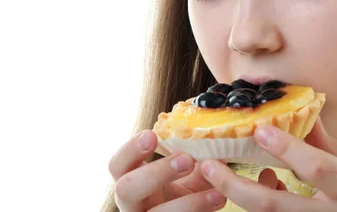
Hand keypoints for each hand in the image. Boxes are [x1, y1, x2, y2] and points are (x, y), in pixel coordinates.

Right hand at [108, 130, 225, 211]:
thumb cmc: (186, 190)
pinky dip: (200, 209)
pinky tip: (219, 198)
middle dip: (156, 173)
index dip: (130, 150)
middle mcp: (132, 201)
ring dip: (187, 202)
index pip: (118, 164)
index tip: (152, 135)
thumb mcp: (188, 171)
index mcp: (132, 178)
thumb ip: (195, 153)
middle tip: (187, 160)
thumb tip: (215, 132)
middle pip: (126, 189)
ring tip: (216, 189)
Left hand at [199, 119, 336, 210]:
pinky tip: (262, 183)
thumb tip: (307, 115)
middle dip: (236, 186)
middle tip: (207, 165)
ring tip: (216, 172)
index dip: (288, 149)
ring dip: (239, 196)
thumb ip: (332, 149)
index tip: (260, 128)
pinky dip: (261, 201)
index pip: (317, 168)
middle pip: (274, 207)